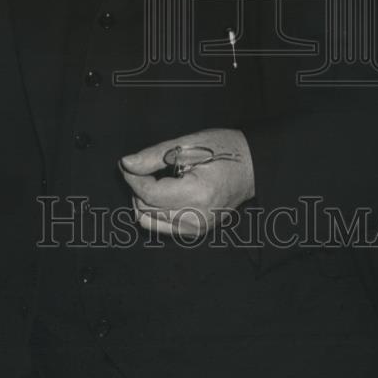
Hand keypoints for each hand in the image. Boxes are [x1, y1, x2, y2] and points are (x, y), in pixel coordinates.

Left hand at [119, 128, 254, 238]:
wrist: (251, 166)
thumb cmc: (224, 150)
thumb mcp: (187, 145)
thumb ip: (154, 157)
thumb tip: (126, 164)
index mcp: (197, 194)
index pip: (149, 195)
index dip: (133, 178)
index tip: (127, 164)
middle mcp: (197, 217)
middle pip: (146, 209)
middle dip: (137, 188)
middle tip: (143, 168)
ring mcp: (198, 228)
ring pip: (150, 221)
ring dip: (144, 201)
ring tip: (153, 180)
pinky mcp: (197, 231)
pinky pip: (162, 226)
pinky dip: (155, 210)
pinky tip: (163, 193)